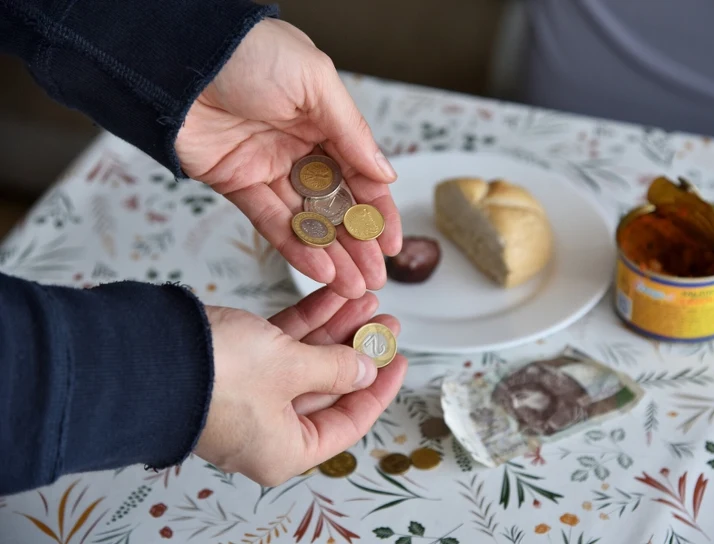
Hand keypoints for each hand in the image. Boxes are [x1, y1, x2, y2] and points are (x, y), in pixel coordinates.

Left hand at [176, 19, 401, 298]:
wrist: (176, 57)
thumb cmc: (249, 52)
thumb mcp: (315, 81)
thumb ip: (351, 131)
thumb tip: (384, 173)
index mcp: (325, 119)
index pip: (361, 174)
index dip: (378, 211)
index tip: (392, 243)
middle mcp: (300, 146)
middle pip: (337, 204)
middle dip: (359, 243)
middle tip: (377, 276)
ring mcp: (269, 167)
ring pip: (308, 219)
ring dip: (332, 254)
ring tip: (355, 285)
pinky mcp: (237, 184)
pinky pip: (271, 221)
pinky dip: (296, 247)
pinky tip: (320, 269)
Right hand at [194, 288, 406, 485]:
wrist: (148, 355)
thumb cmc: (219, 376)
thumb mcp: (290, 370)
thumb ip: (335, 368)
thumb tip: (365, 369)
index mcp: (285, 449)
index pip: (349, 423)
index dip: (379, 389)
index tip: (399, 358)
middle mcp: (269, 429)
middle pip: (329, 388)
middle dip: (358, 349)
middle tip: (385, 320)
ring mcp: (251, 397)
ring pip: (307, 361)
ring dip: (336, 329)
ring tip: (364, 298)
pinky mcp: (236, 366)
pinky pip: (282, 345)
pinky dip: (306, 321)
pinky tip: (331, 296)